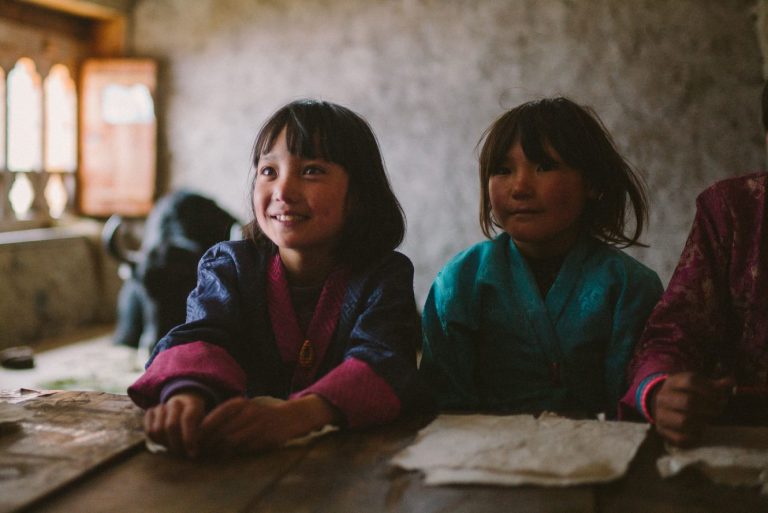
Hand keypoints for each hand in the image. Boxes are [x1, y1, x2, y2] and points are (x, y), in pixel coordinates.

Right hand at [144, 392, 206, 457]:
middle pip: (170, 426)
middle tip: (182, 454)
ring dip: (165, 442)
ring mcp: (162, 406)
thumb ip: (202, 435)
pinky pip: (148, 430)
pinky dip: (155, 439)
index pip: (188, 419)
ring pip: (157, 429)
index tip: (193, 454)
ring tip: (174, 447)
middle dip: (176, 444)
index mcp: (192, 404)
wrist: (184, 406)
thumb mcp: (205, 425)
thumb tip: (195, 453)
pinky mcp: (150, 412)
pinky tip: (164, 442)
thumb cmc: (198, 422)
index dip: (189, 438)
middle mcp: (176, 402)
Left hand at [198, 394, 338, 454]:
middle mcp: (246, 411)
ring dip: (217, 450)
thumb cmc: (263, 415)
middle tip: (199, 452)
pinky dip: (232, 453)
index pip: (212, 417)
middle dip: (206, 443)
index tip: (194, 441)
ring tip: (211, 455)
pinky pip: (242, 447)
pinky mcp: (264, 436)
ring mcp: (256, 424)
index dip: (201, 431)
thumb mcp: (244, 410)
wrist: (292, 416)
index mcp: (239, 403)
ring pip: (228, 440)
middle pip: (218, 430)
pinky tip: (228, 456)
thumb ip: (226, 418)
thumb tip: (201, 433)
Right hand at [651, 372, 733, 446]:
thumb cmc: (686, 395)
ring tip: (707, 420)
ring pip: (684, 421)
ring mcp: (660, 415)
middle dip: (709, 407)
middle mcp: (663, 397)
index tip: (721, 396)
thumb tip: (730, 382)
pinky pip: (681, 438)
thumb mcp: (697, 386)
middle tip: (718, 410)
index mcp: (672, 382)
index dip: (710, 389)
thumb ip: (714, 385)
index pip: (691, 381)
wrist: (662, 406)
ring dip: (702, 422)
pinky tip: (699, 431)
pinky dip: (694, 437)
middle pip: (688, 401)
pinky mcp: (662, 431)